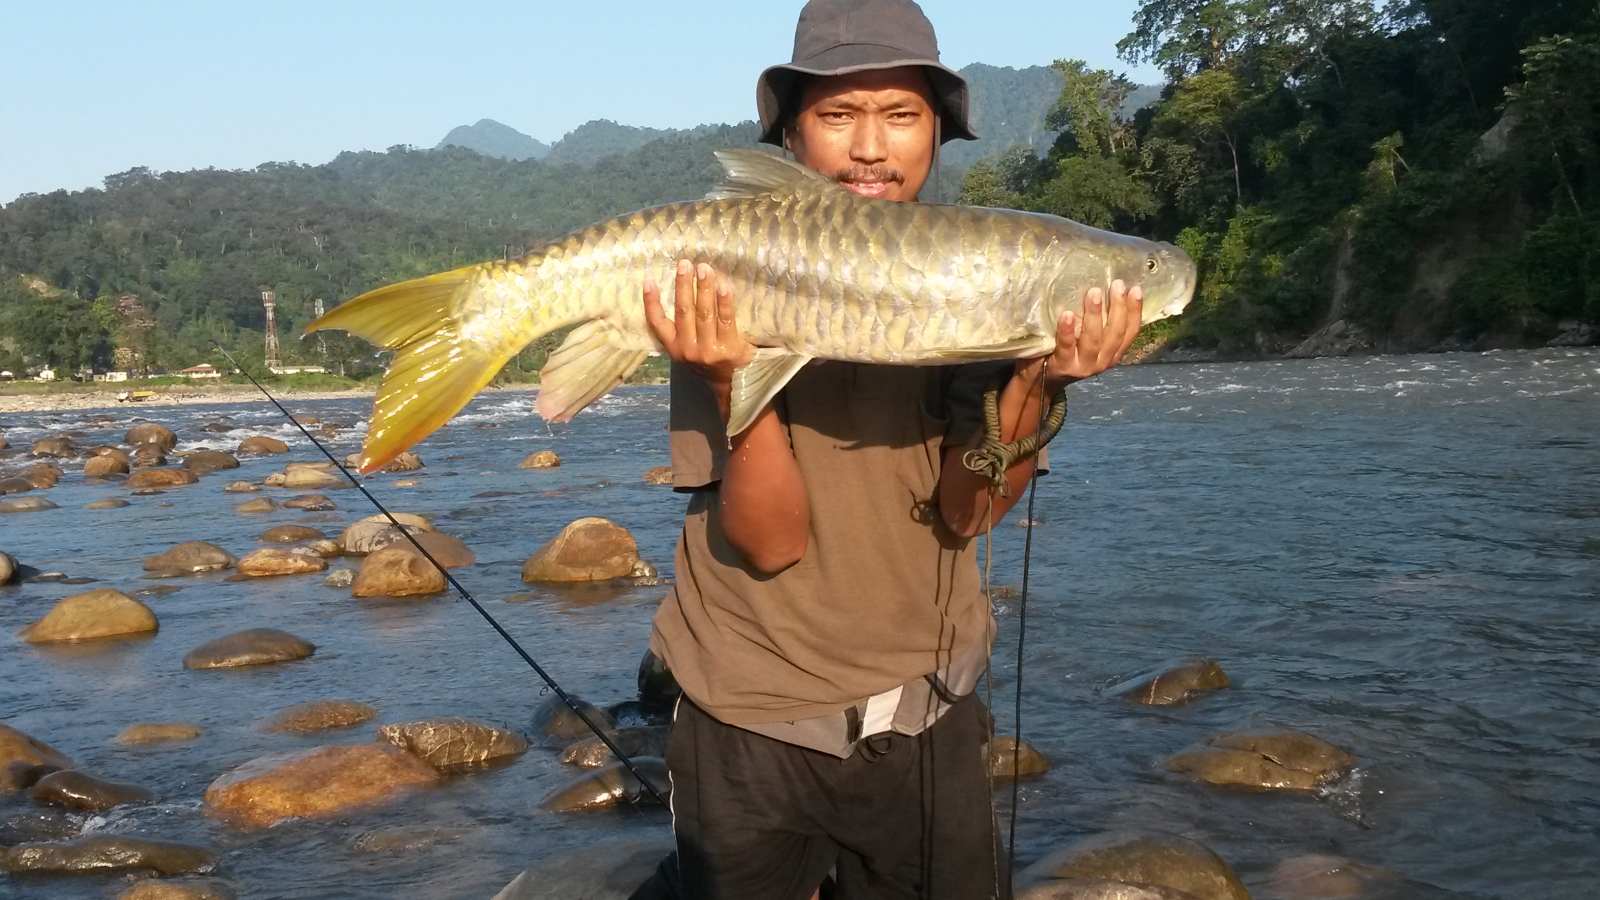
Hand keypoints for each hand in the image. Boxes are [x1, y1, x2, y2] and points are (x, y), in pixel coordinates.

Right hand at [644, 259, 755, 420]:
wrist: (733, 386)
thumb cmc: (709, 361)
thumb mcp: (688, 351)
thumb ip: (682, 329)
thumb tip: (681, 290)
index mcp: (675, 348)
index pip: (658, 323)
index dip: (652, 302)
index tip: (649, 281)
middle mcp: (689, 349)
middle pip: (684, 312)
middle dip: (683, 285)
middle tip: (685, 264)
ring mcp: (709, 349)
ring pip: (704, 313)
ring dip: (703, 288)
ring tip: (704, 268)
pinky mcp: (729, 348)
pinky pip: (726, 320)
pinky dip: (724, 302)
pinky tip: (724, 286)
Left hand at [1016, 279, 1143, 392]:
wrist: (1040, 380)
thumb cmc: (1065, 351)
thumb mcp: (1088, 340)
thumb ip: (1098, 324)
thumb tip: (1104, 287)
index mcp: (1112, 353)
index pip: (1130, 332)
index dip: (1135, 311)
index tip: (1136, 289)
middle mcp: (1102, 361)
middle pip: (1115, 333)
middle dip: (1118, 308)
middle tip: (1117, 284)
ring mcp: (1083, 365)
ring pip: (1094, 340)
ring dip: (1095, 315)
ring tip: (1094, 293)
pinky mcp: (1063, 365)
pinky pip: (1066, 346)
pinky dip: (1067, 330)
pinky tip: (1067, 315)